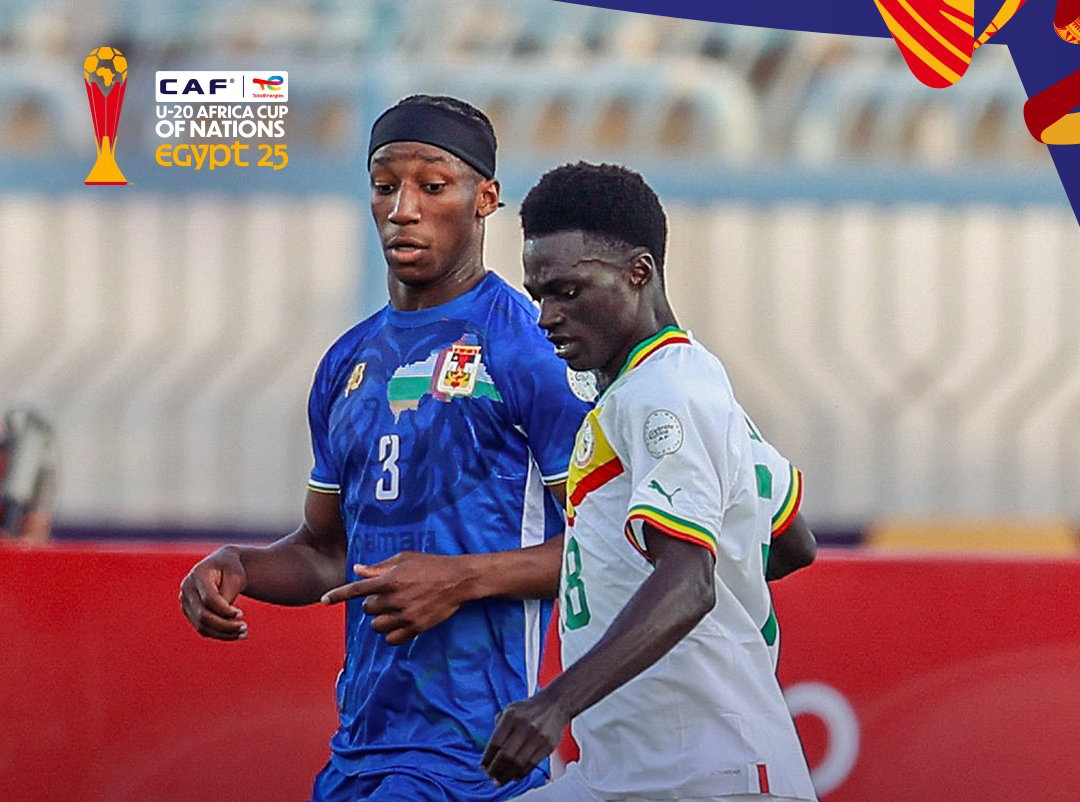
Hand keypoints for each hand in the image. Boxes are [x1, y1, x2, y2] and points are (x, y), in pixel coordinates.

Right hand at [178, 548, 247, 640]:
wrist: (221, 565)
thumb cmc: (231, 568)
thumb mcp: (235, 575)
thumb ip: (228, 594)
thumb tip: (226, 618)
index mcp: (198, 575)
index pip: (209, 599)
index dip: (225, 610)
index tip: (241, 614)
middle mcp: (187, 589)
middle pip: (203, 616)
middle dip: (225, 625)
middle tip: (244, 628)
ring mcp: (185, 602)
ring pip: (202, 626)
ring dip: (223, 633)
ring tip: (243, 633)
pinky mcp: (189, 613)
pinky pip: (203, 628)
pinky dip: (219, 634)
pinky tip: (235, 634)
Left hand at [320, 551, 470, 644]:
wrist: (458, 580)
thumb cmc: (431, 564)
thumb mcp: (405, 559)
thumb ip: (379, 566)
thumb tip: (358, 569)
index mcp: (390, 580)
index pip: (356, 589)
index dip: (337, 595)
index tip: (323, 601)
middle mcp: (395, 599)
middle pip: (367, 610)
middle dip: (372, 604)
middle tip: (387, 597)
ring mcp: (406, 615)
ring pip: (377, 626)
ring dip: (380, 619)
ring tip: (394, 610)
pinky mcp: (416, 628)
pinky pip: (391, 639)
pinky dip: (391, 633)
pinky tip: (399, 623)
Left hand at [482, 690, 568, 785]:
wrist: (556, 703)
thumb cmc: (531, 708)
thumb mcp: (511, 709)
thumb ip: (499, 725)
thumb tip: (491, 746)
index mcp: (512, 717)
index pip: (495, 742)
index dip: (487, 757)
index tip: (483, 766)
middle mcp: (524, 726)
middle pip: (506, 755)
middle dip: (495, 769)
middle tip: (490, 776)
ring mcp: (537, 737)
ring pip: (518, 763)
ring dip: (506, 775)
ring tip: (499, 781)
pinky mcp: (547, 746)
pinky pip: (531, 764)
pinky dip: (521, 774)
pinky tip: (514, 776)